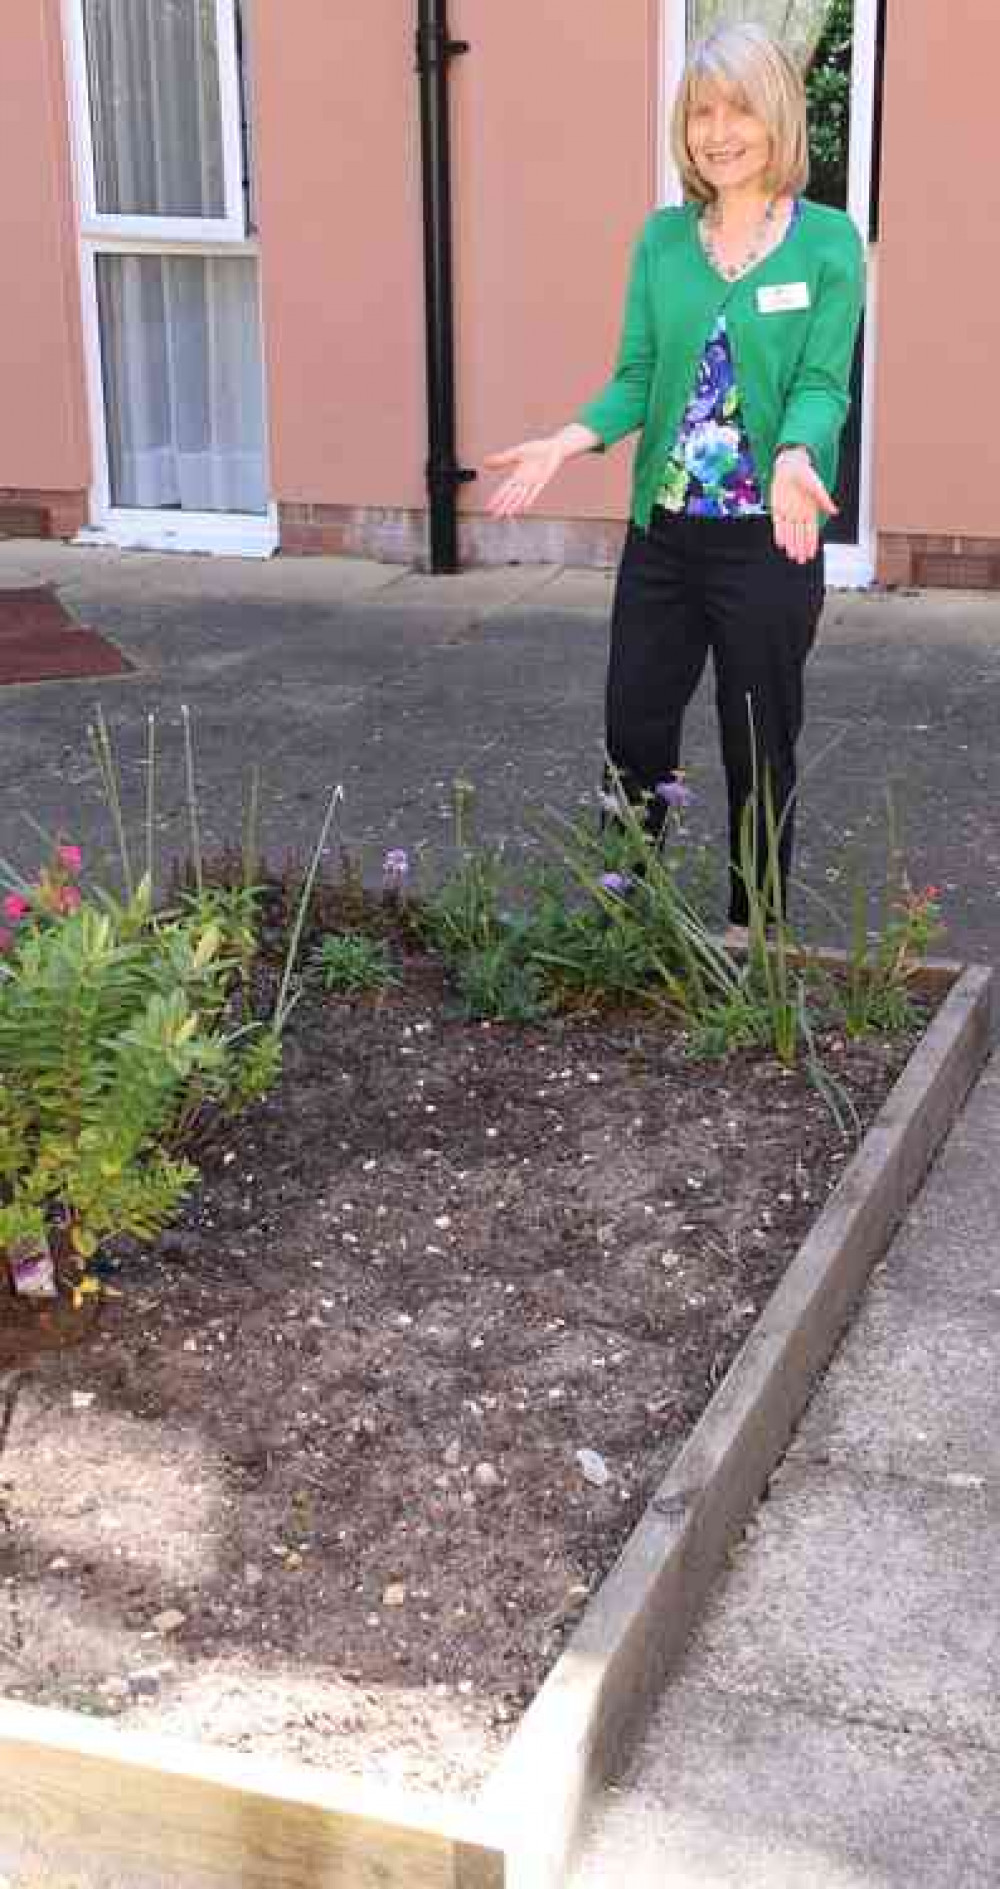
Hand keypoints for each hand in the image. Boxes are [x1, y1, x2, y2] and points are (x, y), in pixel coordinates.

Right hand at [483, 435, 568, 517]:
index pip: (503, 489)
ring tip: (507, 515)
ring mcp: (532, 482)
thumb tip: (485, 462)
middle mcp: (523, 481)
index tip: (488, 507)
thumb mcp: (516, 452)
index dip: (495, 498)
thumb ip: (502, 458)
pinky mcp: (543, 480)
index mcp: (516, 474)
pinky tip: (524, 507)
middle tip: (494, 516)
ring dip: (513, 506)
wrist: (554, 447)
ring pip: (520, 496)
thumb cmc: (536, 449)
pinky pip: (535, 491)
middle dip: (502, 506)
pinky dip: (529, 498)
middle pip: (510, 496)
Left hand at [770, 449, 836, 563]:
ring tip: (792, 555)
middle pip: (800, 535)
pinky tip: (781, 543)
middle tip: (801, 560)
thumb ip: (824, 500)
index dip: (812, 543)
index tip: (812, 554)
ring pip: (790, 532)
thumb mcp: (817, 487)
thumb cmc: (806, 475)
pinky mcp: (777, 508)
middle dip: (801, 548)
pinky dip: (780, 533)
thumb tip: (835, 511)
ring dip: (791, 544)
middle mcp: (799, 514)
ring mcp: (788, 512)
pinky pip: (778, 524)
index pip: (812, 531)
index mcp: (810, 511)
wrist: (790, 465)